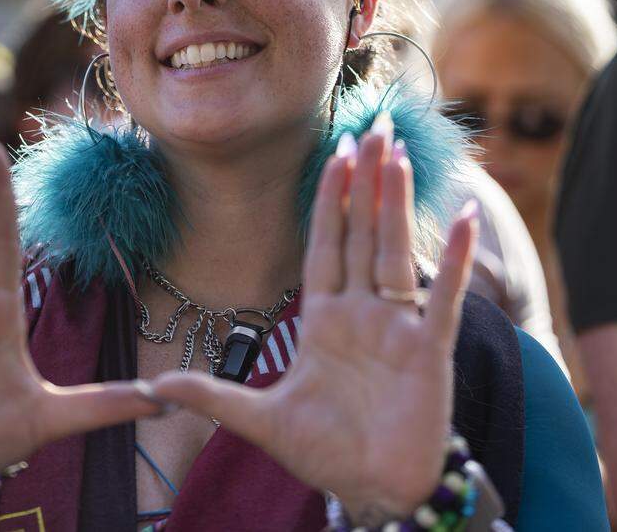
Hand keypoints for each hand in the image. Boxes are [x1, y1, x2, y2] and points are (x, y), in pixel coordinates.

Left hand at [152, 116, 477, 522]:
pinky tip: (461, 217)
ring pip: (396, 251)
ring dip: (397, 202)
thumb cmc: (325, 453)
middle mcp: (363, 312)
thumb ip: (213, 395)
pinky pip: (444, 298)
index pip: (326, 243)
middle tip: (374, 125)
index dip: (330, 198)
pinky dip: (455, 260)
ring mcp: (397, 328)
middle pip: (363, 233)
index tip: (334, 152)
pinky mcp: (429, 352)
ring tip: (399, 152)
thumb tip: (155, 385)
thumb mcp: (260, 420)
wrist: (373, 491)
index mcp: (325, 318)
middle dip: (367, 180)